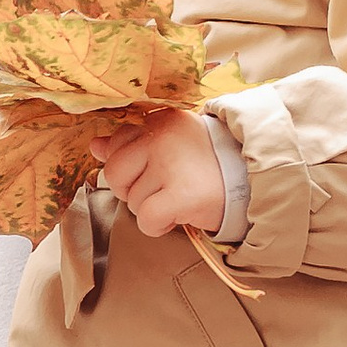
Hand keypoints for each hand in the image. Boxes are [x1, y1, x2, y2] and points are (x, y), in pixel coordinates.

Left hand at [101, 110, 228, 240]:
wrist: (251, 180)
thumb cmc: (207, 163)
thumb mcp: (170, 142)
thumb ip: (131, 142)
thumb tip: (95, 145)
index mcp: (159, 120)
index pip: (116, 146)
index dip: (133, 167)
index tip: (157, 169)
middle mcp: (162, 138)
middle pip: (115, 174)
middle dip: (132, 189)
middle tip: (163, 189)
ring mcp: (170, 165)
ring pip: (132, 201)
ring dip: (152, 207)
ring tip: (179, 197)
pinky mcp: (181, 195)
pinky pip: (146, 220)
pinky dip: (157, 226)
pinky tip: (176, 216)